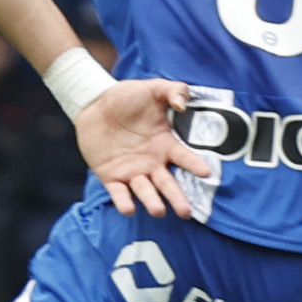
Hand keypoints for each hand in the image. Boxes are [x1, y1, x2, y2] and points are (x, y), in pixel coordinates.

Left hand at [76, 76, 211, 223]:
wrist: (94, 102)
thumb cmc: (127, 97)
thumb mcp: (153, 89)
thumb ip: (174, 91)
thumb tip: (183, 104)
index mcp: (165, 145)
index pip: (184, 158)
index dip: (195, 166)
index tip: (207, 173)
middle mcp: (152, 162)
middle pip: (167, 184)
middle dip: (177, 198)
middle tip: (186, 212)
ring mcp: (132, 171)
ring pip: (145, 191)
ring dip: (152, 202)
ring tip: (159, 211)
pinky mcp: (110, 176)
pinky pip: (118, 192)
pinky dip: (123, 201)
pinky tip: (128, 209)